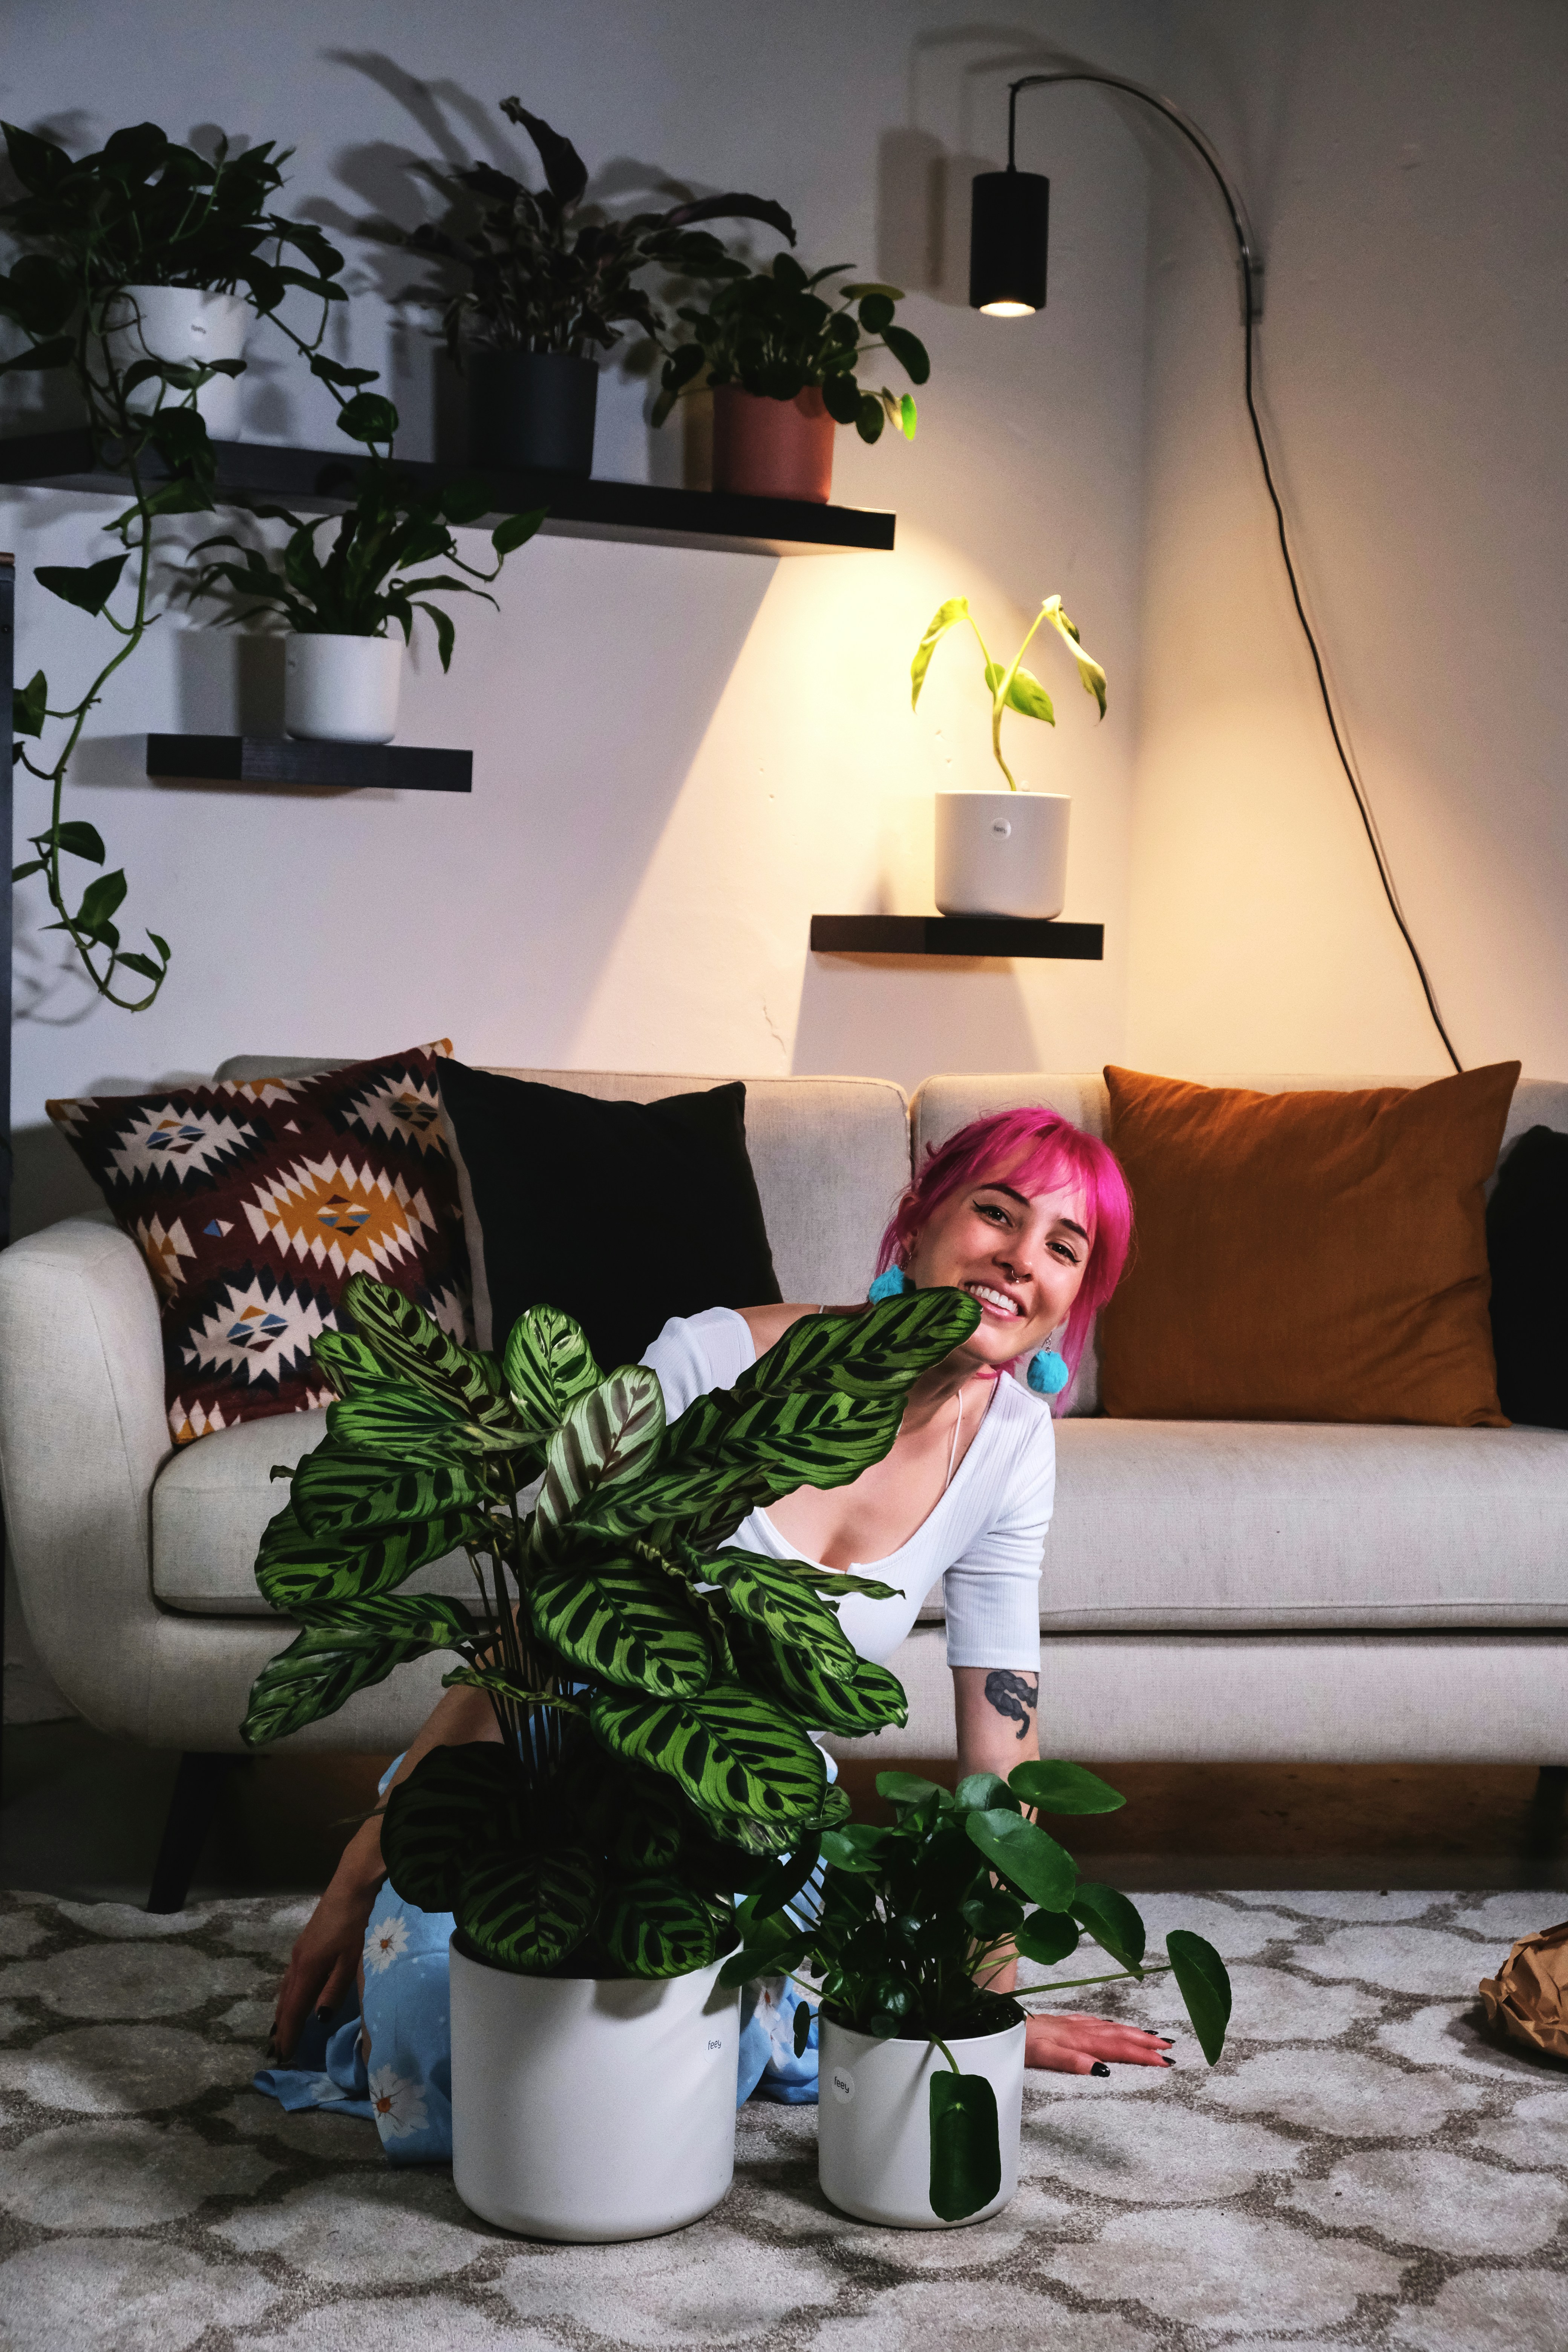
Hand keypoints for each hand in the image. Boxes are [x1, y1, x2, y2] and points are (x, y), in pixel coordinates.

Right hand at [269, 1868, 380, 2063]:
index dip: (288, 2033)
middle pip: (285, 2001)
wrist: (352, 1884)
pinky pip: (292, 1977)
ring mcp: (300, 1950)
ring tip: (282, 2029)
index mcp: (307, 1969)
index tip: (283, 2055)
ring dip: (283, 2010)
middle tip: (278, 2050)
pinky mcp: (306, 1943)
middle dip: (281, 2026)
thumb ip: (335, 1989)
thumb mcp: (351, 1959)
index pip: (293, 2010)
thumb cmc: (356, 1923)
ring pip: (286, 1988)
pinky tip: (296, 1996)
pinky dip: (289, 1994)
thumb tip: (318, 2018)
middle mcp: (297, 1962)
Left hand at [1025, 2011, 1172, 2074]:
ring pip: (1111, 2027)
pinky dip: (1112, 2026)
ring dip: (1133, 2032)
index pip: (1118, 2049)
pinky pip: (1097, 2023)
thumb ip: (1071, 2061)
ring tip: (1153, 2036)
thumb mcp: (1041, 2056)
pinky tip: (1114, 2026)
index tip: (1164, 2063)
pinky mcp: (1066, 2023)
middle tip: (1170, 2048)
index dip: (1142, 2056)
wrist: (1002, 2025)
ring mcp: (1074, 2025)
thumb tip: (1102, 2070)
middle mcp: (1080, 2030)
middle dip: (1146, 2042)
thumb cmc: (1020, 2044)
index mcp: (1079, 2040)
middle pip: (1119, 2035)